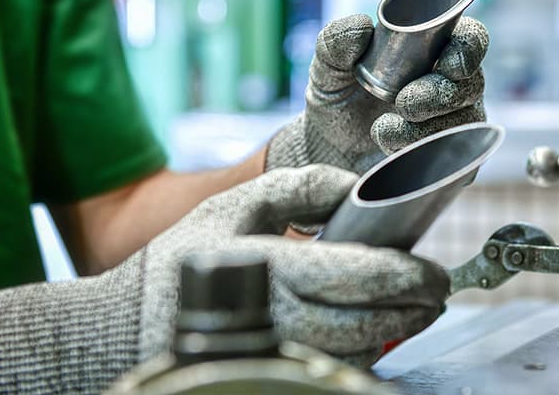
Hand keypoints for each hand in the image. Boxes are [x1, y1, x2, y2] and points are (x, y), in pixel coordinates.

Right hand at [0, 166, 447, 391]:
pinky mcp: (269, 371)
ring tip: (415, 314)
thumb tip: (359, 186)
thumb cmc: (185, 259)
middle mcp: (272, 315)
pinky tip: (375, 336)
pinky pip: (330, 368)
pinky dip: (360, 354)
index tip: (434, 273)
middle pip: (364, 320)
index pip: (358, 275)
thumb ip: (300, 187)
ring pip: (352, 352)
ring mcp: (270, 351)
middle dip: (412, 309)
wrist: (121, 325)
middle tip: (437, 295)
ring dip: (392, 335)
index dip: (407, 277)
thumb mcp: (237, 205)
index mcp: (268, 266)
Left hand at [267, 14, 487, 173]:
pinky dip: (424, 155)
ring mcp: (458, 123)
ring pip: (465, 124)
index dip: (469, 49)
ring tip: (382, 132)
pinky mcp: (453, 158)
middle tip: (404, 104)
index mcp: (434, 51)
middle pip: (473, 84)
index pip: (470, 40)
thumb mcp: (327, 68)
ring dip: (425, 130)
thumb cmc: (338, 99)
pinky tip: (393, 153)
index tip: (448, 65)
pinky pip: (459, 159)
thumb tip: (362, 27)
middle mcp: (454, 84)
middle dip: (441, 95)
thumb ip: (335, 42)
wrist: (331, 150)